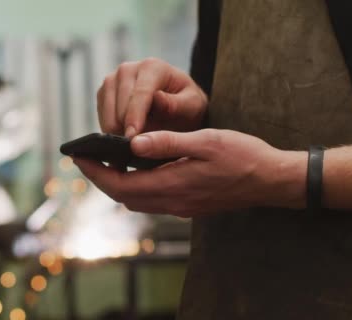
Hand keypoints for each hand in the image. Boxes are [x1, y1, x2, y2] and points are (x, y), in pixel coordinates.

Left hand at [74, 130, 306, 216]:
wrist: (271, 180)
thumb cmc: (243, 156)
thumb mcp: (206, 141)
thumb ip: (168, 142)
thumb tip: (132, 144)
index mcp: (173, 185)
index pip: (121, 184)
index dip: (96, 173)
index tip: (79, 158)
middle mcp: (173, 202)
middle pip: (124, 195)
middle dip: (101, 179)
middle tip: (87, 158)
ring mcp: (181, 207)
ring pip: (137, 200)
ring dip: (117, 183)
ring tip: (107, 161)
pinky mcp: (189, 206)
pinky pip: (152, 200)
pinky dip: (136, 186)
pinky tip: (138, 169)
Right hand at [97, 58, 207, 136]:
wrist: (175, 104)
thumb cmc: (186, 105)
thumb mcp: (192, 105)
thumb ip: (176, 103)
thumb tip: (157, 99)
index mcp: (152, 67)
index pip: (140, 93)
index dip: (135, 117)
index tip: (132, 138)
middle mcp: (128, 69)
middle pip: (119, 103)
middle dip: (125, 128)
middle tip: (135, 150)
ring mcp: (112, 79)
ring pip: (107, 111)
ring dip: (117, 131)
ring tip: (133, 146)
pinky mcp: (103, 93)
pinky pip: (101, 116)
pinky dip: (111, 129)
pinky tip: (125, 138)